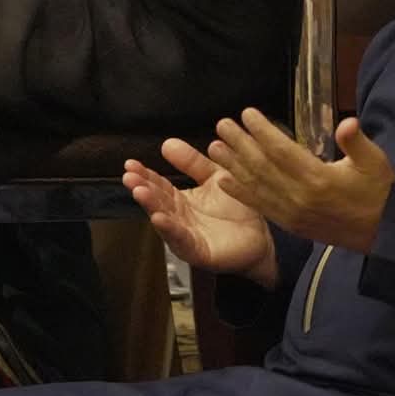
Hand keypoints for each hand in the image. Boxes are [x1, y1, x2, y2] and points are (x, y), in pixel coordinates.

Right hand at [123, 140, 278, 285]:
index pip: (158, 185)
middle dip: (141, 188)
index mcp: (181, 201)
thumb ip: (192, 162)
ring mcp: (187, 237)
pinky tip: (159, 218)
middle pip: (157, 202)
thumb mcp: (214, 176)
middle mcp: (179, 219)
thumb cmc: (238, 207)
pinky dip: (170, 230)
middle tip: (129, 176)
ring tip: (140, 191)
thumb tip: (167, 143)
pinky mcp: (199, 252)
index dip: (144, 174)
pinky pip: (182, 241)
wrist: (264, 236)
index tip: (130, 164)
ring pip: (164, 220)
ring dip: (151, 206)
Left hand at [207, 111, 394, 252]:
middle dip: (240, 144)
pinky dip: (240, 193)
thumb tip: (347, 122)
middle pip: (262, 166)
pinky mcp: (290, 225)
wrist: (382, 233)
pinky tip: (223, 181)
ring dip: (233, 166)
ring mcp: (292, 213)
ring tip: (215, 147)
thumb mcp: (375, 162)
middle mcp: (300, 197)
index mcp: (319, 179)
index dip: (262, 131)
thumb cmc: (377, 191)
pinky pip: (260, 206)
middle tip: (222, 124)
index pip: (282, 150)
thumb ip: (357, 142)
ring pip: (256, 186)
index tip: (246, 113)